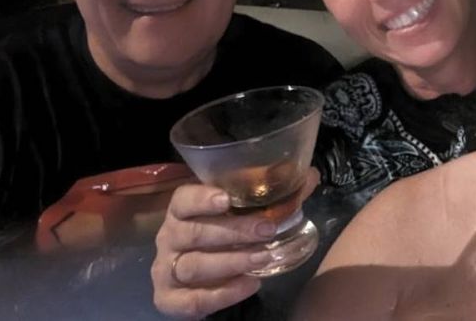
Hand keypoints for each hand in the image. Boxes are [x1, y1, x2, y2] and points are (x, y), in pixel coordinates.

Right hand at [151, 168, 319, 317]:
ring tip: (264, 256)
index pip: (183, 200)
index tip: (227, 199)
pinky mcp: (170, 300)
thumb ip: (273, 198)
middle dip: (232, 231)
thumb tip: (309, 176)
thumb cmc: (221, 240)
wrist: (199, 285)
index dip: (201, 198)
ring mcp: (166, 270)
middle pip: (193, 232)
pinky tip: (251, 283)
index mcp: (182, 212)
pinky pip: (195, 299)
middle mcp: (169, 238)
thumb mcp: (241, 218)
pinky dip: (224, 293)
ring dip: (232, 261)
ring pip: (194, 265)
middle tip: (266, 229)